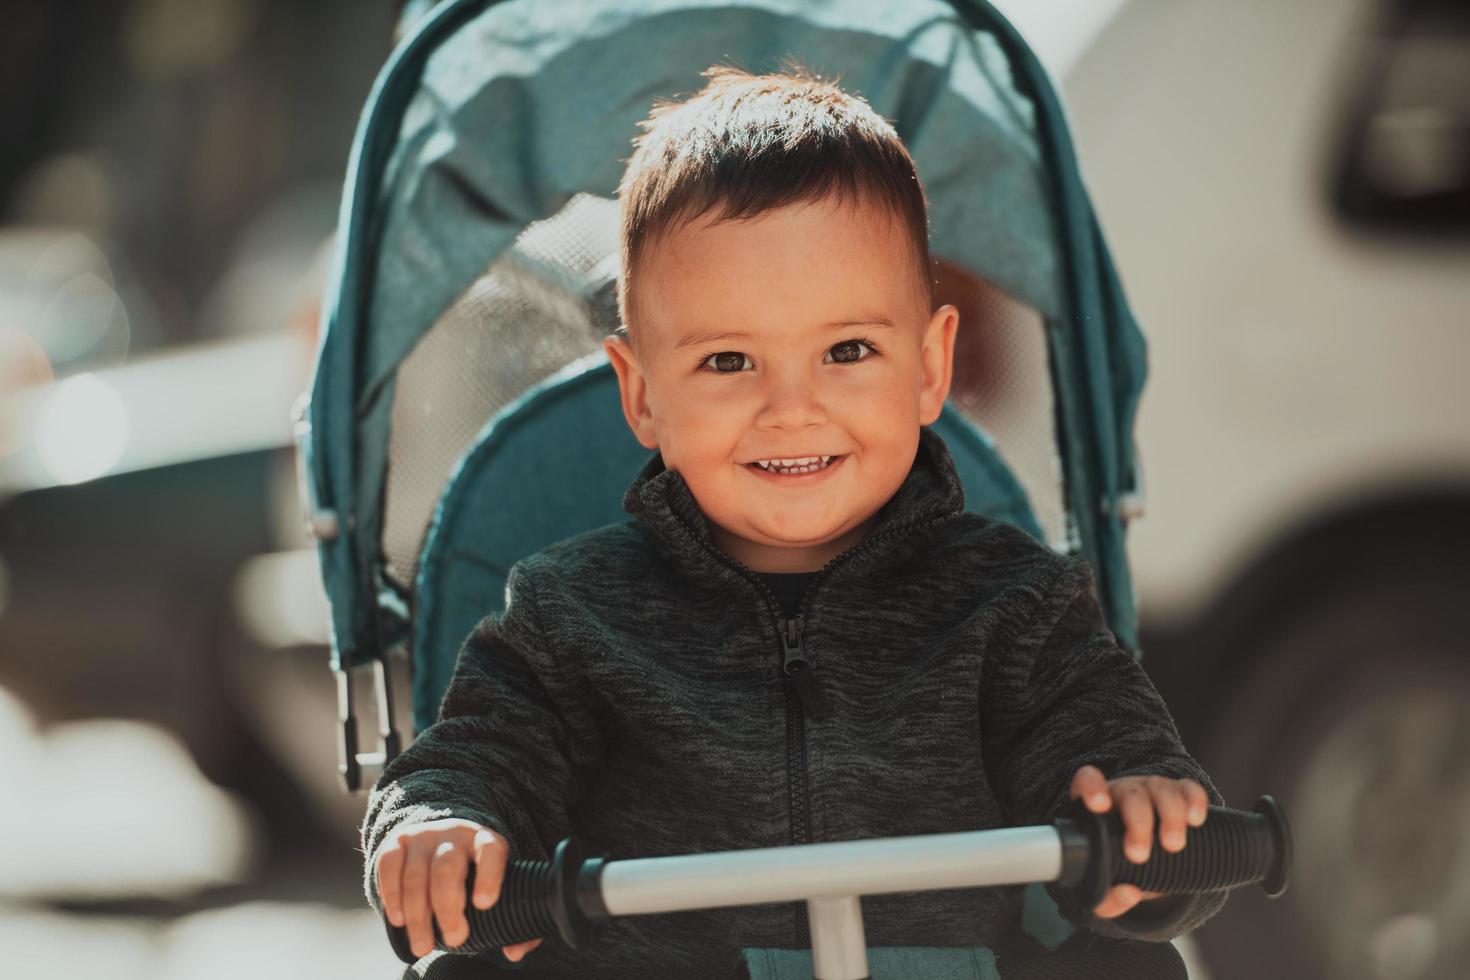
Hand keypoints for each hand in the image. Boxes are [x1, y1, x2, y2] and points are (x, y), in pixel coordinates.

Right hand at [374, 817, 543, 961]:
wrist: (444, 842)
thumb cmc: (477, 874)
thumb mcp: (499, 885)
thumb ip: (514, 918)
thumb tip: (514, 951)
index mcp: (486, 841)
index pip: (491, 850)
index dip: (489, 875)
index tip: (484, 905)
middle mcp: (455, 834)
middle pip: (447, 866)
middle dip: (448, 907)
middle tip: (454, 939)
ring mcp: (424, 837)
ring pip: (416, 874)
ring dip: (418, 915)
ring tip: (423, 946)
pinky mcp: (398, 842)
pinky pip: (389, 866)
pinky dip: (392, 895)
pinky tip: (399, 920)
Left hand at [1068, 765, 1208, 918]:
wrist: (1147, 864)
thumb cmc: (1117, 869)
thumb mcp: (1105, 889)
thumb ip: (1108, 900)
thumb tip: (1128, 893)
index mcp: (1096, 808)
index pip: (1088, 782)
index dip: (1093, 788)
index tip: (1100, 806)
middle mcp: (1123, 793)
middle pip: (1130, 795)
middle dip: (1137, 823)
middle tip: (1139, 855)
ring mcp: (1152, 790)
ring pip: (1161, 789)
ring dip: (1169, 816)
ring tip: (1173, 846)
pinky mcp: (1180, 794)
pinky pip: (1189, 789)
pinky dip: (1194, 801)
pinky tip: (1195, 820)